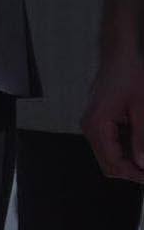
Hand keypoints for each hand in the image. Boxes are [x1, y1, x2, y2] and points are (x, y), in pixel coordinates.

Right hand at [84, 36, 143, 182]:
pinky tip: (141, 139)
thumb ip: (142, 138)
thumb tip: (143, 163)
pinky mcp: (100, 121)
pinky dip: (128, 147)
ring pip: (111, 156)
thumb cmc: (129, 74)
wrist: (120, 54)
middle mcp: (91, 127)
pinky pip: (112, 144)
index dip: (135, 175)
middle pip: (109, 164)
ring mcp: (94, 124)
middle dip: (132, 170)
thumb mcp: (142, 108)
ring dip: (131, 158)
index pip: (113, 164)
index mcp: (97, 125)